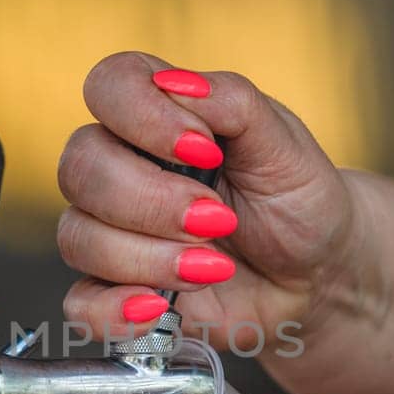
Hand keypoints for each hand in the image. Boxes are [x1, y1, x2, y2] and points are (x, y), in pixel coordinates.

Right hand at [57, 53, 384, 393]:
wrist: (315, 274)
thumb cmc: (297, 199)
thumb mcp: (284, 144)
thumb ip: (234, 103)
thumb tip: (177, 84)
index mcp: (156, 114)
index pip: (107, 86)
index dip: (141, 116)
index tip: (204, 150)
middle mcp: (122, 166)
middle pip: (80, 166)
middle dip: (151, 200)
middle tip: (218, 220)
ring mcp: (112, 230)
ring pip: (78, 236)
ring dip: (148, 257)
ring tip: (213, 267)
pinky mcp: (115, 290)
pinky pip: (79, 304)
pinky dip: (114, 310)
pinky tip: (159, 306)